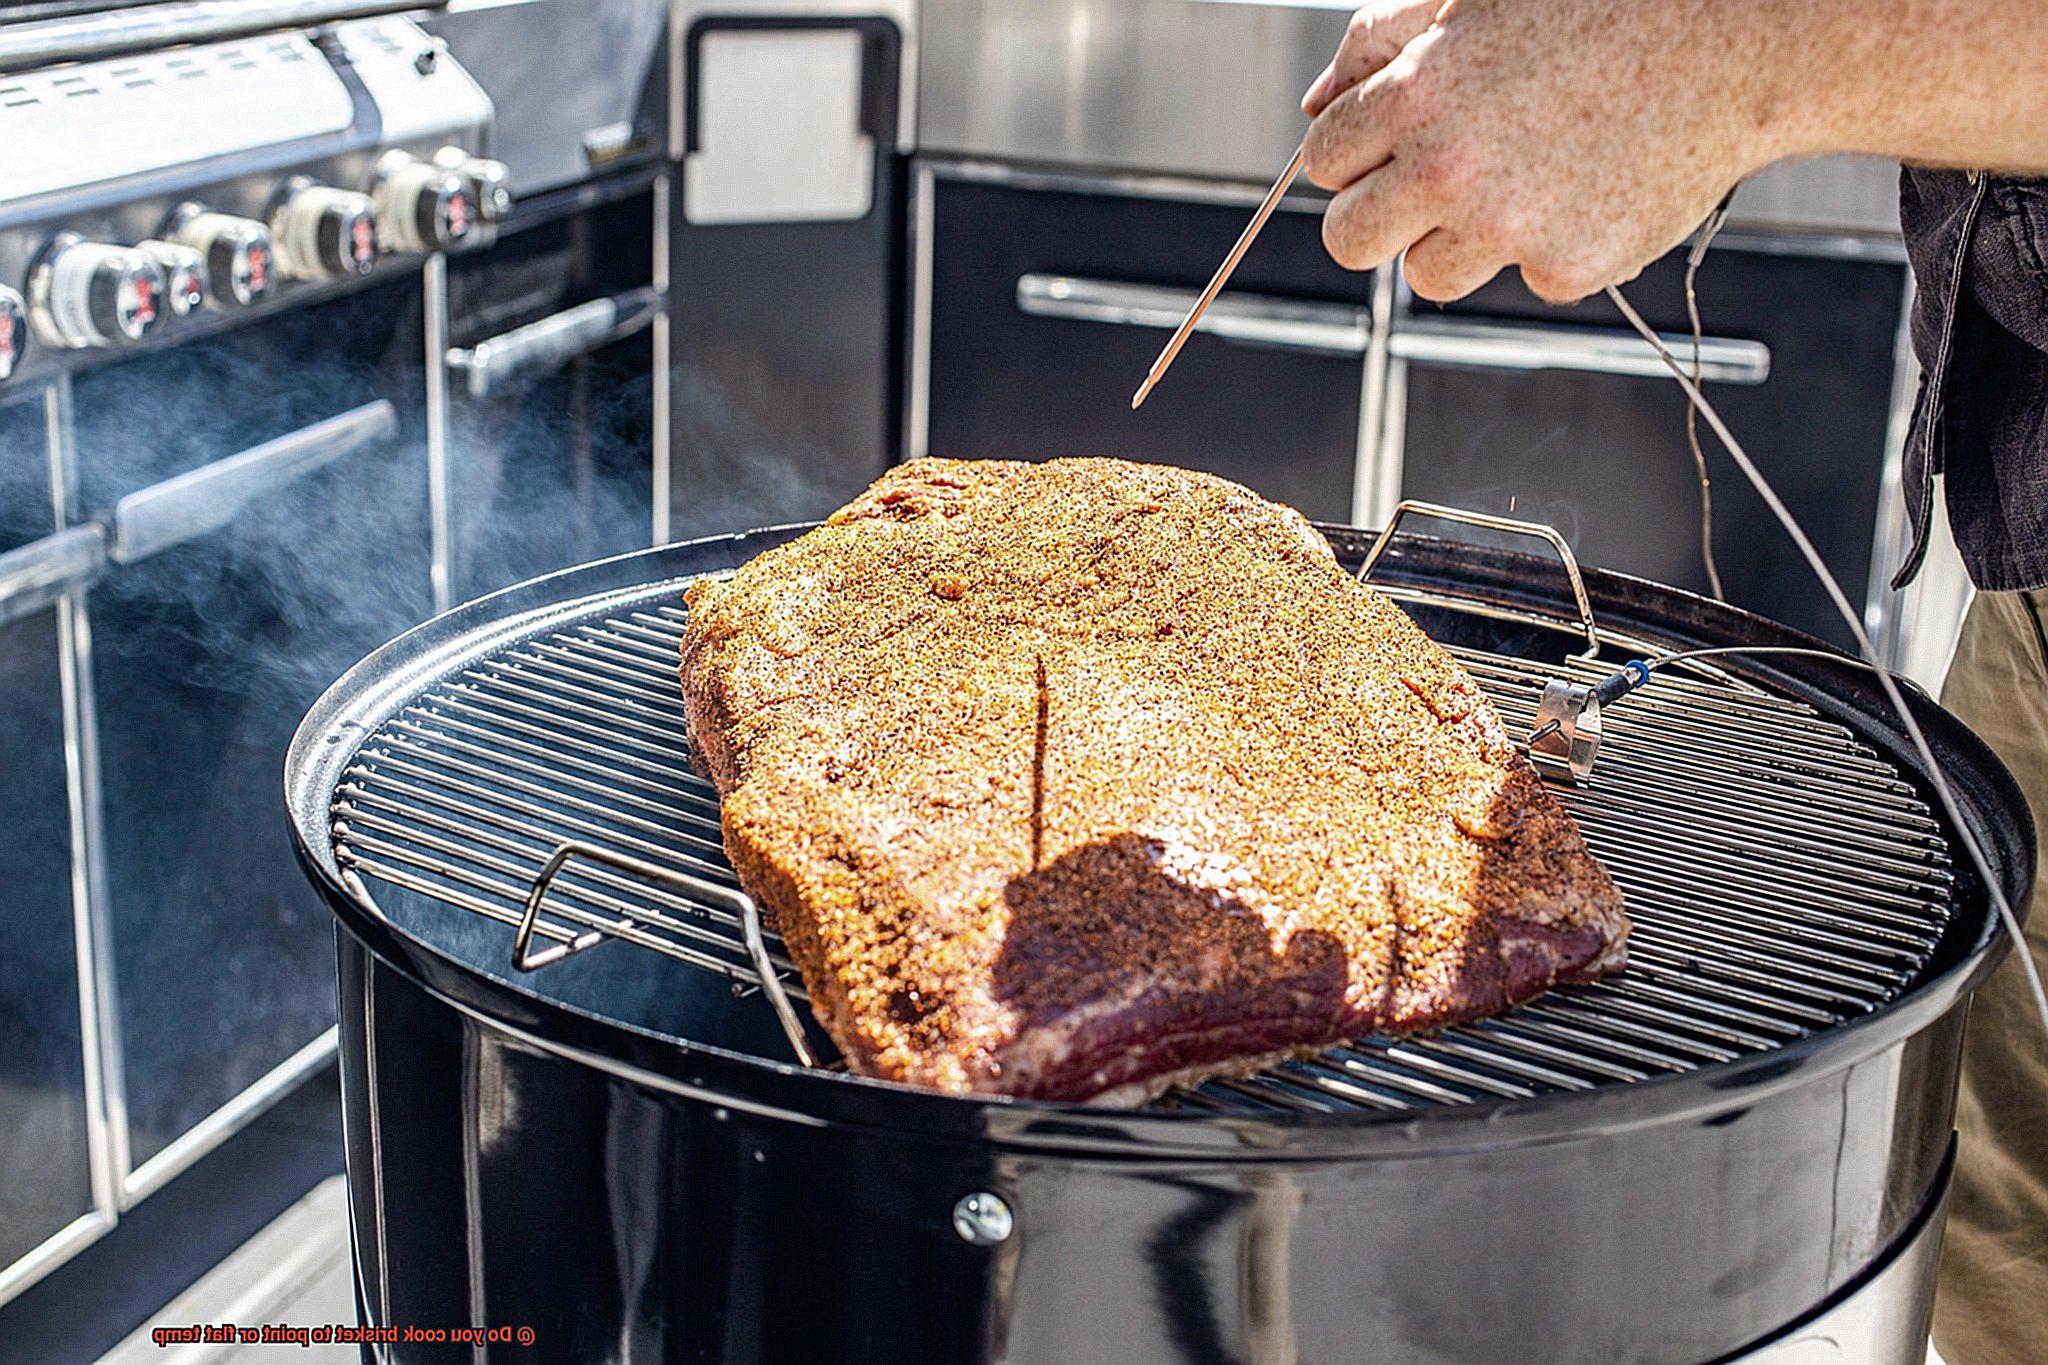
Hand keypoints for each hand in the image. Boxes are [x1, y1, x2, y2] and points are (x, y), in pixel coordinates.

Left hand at [1300, 0, 1815, 301]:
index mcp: (1414, 95)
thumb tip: (1319, 101)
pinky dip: (1549, 244)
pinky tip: (1589, 183)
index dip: (1354, 153)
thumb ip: (1383, 39)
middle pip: (1348, 240)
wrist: (1740, 35)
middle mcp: (1448, 170)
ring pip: (1429, 274)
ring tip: (1524, 175)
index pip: (1321, 162)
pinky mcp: (1567, 268)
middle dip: (1376, 215)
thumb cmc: (1609, 1)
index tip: (1387, 146)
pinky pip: (1523, 278)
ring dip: (1458, 239)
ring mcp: (1508, 228)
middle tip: (1428, 186)